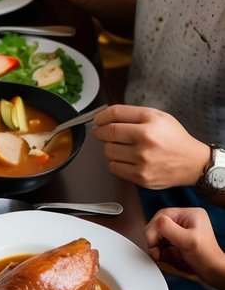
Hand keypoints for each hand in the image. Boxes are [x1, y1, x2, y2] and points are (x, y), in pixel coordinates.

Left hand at [92, 105, 210, 188]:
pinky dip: (114, 162)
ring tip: (121, 147)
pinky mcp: (141, 176)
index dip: (101, 116)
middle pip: (108, 132)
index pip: (115, 114)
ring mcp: (143, 159)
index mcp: (151, 120)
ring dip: (109, 148)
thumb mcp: (159, 117)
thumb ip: (134, 114)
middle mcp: (146, 138)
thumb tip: (107, 116)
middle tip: (102, 133)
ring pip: (108, 151)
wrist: (192, 163)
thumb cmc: (175, 139)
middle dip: (100, 132)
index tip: (98, 120)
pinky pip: (113, 167)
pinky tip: (124, 159)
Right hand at [145, 206, 224, 287]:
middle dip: (156, 241)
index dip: (154, 231)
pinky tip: (173, 257)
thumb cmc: (206, 258)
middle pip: (158, 225)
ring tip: (171, 256)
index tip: (153, 246)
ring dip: (160, 248)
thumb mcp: (187, 240)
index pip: (161, 216)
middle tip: (159, 254)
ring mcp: (182, 230)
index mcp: (190, 214)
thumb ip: (167, 228)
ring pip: (159, 236)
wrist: (213, 272)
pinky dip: (164, 252)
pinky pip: (163, 244)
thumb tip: (153, 224)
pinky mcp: (179, 240)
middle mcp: (185, 220)